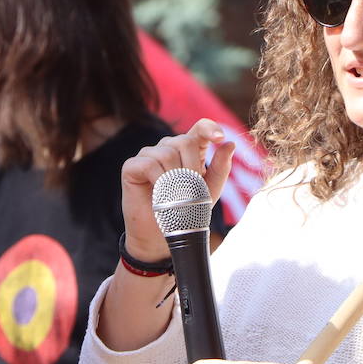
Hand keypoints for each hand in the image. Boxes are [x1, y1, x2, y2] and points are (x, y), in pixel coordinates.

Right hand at [119, 118, 236, 260]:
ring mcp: (148, 155)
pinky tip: (160, 194)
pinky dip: (158, 181)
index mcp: (188, 150)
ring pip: (166, 153)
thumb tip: (230, 144)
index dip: (209, 128)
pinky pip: (149, 163)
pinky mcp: (132, 166)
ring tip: (174, 196)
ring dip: (175, 178)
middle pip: (184, 141)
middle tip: (190, 189)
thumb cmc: (186, 211)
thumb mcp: (209, 190)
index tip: (219, 138)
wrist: (162, 235)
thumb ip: (221, 168)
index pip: (200, 128)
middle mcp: (168, 147)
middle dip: (192, 167)